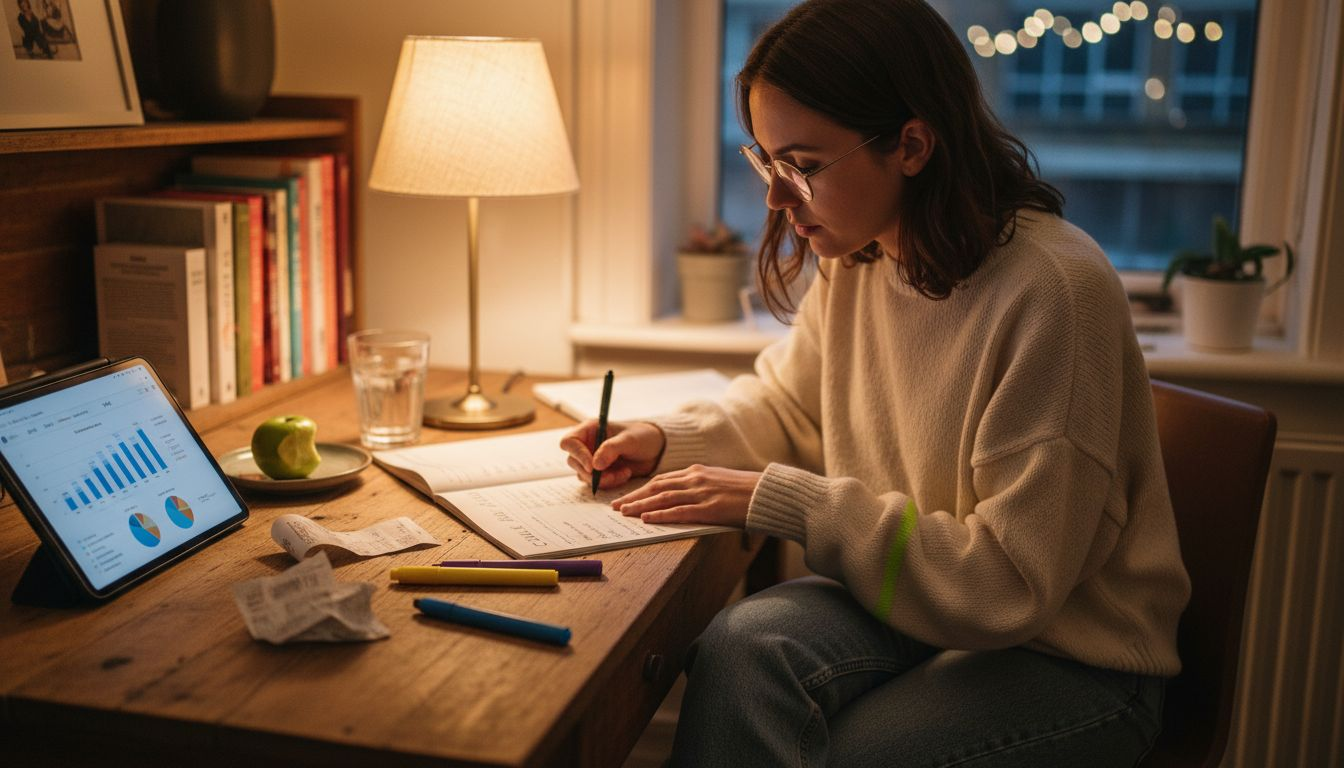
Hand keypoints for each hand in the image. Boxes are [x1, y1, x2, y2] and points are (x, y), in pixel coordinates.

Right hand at [559, 420, 665, 489]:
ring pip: (584, 475)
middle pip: (574, 462)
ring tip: (624, 473)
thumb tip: (594, 466)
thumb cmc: (642, 437)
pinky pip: (596, 483)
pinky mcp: (600, 473)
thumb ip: (611, 449)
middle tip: (611, 475)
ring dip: (603, 479)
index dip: (577, 454)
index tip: (592, 467)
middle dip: (592, 473)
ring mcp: (592, 459)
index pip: (570, 442)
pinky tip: (625, 474)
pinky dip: (610, 483)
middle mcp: (587, 444)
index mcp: (590, 429)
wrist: (655, 449)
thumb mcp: (629, 440)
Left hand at [612, 465, 760, 526]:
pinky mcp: (709, 508)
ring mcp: (702, 493)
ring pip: (662, 498)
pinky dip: (660, 515)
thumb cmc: (747, 491)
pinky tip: (646, 520)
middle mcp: (696, 479)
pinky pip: (679, 512)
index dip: (642, 489)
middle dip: (634, 497)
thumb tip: (685, 498)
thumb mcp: (720, 482)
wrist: (769, 493)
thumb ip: (702, 487)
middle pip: (657, 487)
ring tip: (624, 514)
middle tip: (616, 506)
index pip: (662, 479)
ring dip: (640, 506)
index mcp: (698, 472)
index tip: (628, 496)